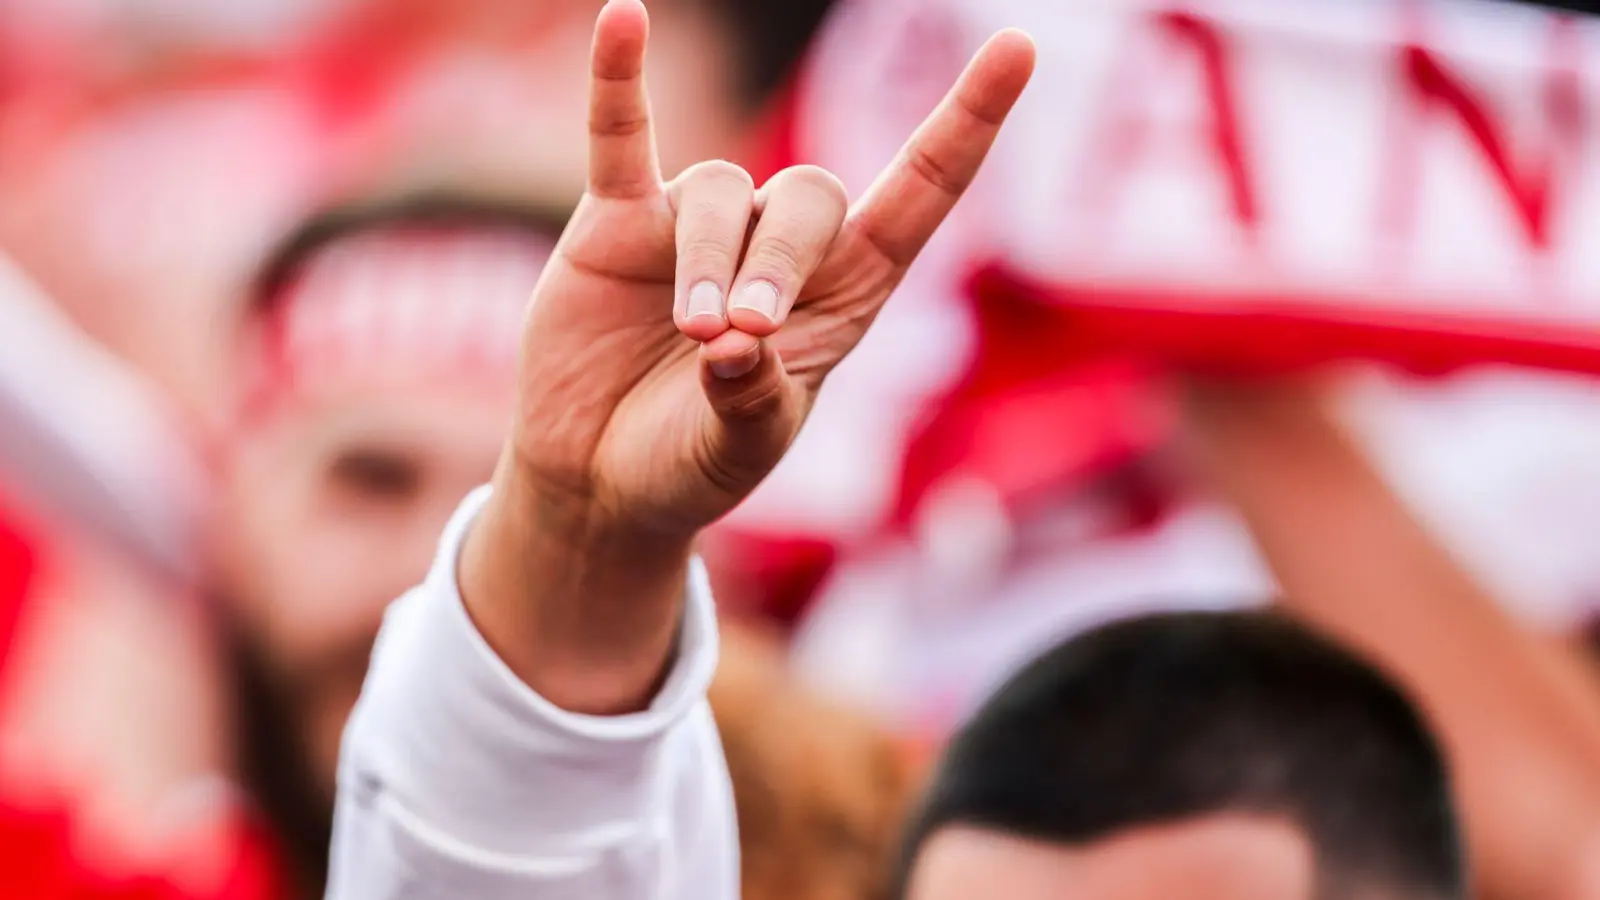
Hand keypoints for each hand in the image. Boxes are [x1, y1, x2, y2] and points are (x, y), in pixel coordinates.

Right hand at [465, 0, 1033, 711]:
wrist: (598, 482)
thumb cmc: (689, 467)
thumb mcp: (737, 452)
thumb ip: (749, 407)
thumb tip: (737, 347)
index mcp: (845, 296)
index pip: (921, 194)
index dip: (968, 123)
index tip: (1017, 48)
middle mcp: (780, 247)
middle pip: (811, 199)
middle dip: (781, 259)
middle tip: (741, 331)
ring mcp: (698, 225)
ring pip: (722, 191)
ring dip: (709, 258)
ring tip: (692, 331)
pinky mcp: (616, 221)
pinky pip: (621, 136)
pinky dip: (620, 82)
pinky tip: (623, 20)